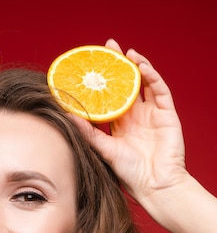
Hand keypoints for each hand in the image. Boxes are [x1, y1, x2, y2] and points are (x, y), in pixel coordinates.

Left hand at [70, 40, 186, 208]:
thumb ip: (87, 132)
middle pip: (126, 84)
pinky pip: (160, 90)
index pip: (109, 96)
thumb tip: (66, 114)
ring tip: (125, 53)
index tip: (90, 65)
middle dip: (118, 65)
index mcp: (119, 124)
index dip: (102, 80)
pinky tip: (141, 66)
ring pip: (144, 83)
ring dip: (136, 66)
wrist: (155, 185)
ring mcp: (152, 113)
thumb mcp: (103, 149)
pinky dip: (152, 76)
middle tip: (108, 46)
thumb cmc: (129, 173)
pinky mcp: (167, 114)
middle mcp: (135, 116)